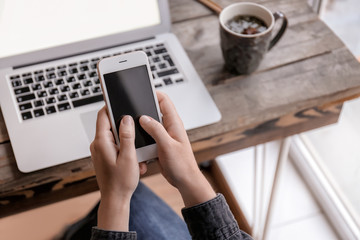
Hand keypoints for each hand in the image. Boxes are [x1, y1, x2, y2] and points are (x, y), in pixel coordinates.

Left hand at [90, 107, 146, 230]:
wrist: (115, 199)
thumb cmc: (121, 182)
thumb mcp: (129, 157)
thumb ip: (127, 136)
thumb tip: (126, 119)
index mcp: (101, 142)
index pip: (102, 116)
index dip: (111, 106)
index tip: (119, 100)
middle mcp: (97, 145)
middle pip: (110, 125)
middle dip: (125, 129)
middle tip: (135, 137)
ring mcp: (100, 151)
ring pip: (114, 136)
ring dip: (127, 142)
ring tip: (134, 156)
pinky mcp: (104, 156)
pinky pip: (115, 145)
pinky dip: (125, 149)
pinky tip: (132, 161)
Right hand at [139, 91, 215, 206]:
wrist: (185, 181)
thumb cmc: (182, 165)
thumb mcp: (167, 146)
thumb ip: (156, 130)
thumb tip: (144, 118)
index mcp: (174, 124)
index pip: (164, 101)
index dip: (153, 93)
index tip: (141, 90)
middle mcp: (169, 127)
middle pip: (155, 110)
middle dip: (144, 107)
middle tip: (131, 106)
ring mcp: (164, 136)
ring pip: (150, 124)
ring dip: (142, 124)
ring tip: (132, 123)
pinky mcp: (160, 144)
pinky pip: (149, 136)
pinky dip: (142, 136)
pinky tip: (136, 139)